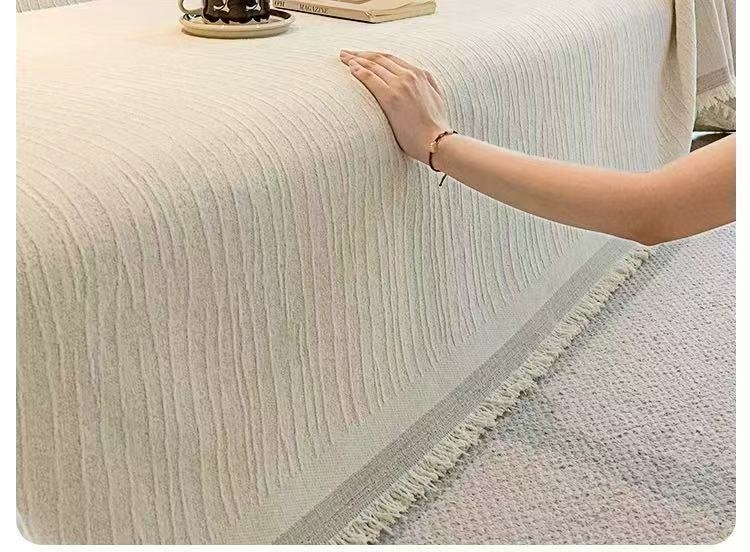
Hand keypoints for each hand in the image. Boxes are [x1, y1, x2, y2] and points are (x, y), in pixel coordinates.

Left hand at [340, 50, 450, 165]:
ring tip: (343, 58)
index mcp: (420, 74)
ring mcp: (400, 85)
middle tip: (346, 53)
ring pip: (373, 65)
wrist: (437, 141)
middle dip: (361, 54)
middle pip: (379, 58)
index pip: (390, 59)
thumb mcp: (436, 97)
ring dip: (356, 60)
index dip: (373, 55)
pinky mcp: (391, 97)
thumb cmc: (435, 126)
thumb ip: (428, 83)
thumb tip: (420, 76)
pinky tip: (350, 68)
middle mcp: (409, 76)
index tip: (361, 55)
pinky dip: (358, 71)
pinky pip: (370, 78)